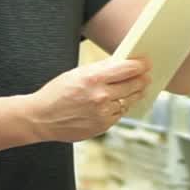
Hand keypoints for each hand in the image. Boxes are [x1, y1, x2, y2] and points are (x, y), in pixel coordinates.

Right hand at [23, 58, 150, 142]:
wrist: (42, 117)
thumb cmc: (57, 92)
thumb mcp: (77, 74)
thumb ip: (100, 70)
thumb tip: (121, 64)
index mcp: (93, 78)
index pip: (127, 69)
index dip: (140, 65)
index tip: (146, 63)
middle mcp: (100, 96)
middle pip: (133, 85)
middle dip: (142, 79)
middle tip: (147, 76)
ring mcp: (102, 113)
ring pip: (128, 101)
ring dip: (135, 94)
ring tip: (139, 89)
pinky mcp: (102, 126)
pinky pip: (119, 114)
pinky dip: (121, 107)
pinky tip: (121, 102)